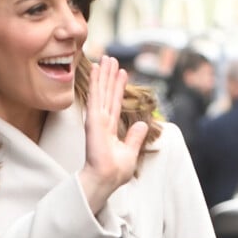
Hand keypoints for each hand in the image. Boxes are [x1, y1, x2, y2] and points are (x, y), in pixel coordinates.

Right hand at [79, 56, 148, 213]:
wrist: (106, 179)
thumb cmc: (115, 171)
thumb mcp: (130, 152)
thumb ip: (135, 136)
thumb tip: (143, 124)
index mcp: (110, 128)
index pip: (115, 102)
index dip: (118, 87)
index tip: (121, 72)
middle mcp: (102, 120)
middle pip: (107, 92)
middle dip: (109, 75)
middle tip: (110, 58)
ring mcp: (97, 118)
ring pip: (101, 91)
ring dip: (103, 74)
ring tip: (106, 58)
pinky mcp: (94, 119)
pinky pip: (96, 96)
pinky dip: (96, 82)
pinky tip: (97, 69)